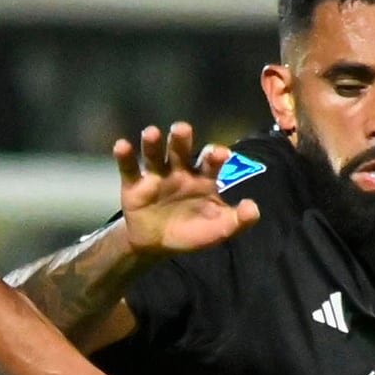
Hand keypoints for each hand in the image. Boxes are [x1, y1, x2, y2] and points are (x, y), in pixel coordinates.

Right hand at [115, 123, 259, 258]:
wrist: (157, 245)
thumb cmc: (192, 231)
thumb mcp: (218, 229)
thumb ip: (237, 220)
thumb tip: (253, 208)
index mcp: (203, 178)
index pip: (210, 162)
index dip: (214, 156)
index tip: (219, 154)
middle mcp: (180, 170)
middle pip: (181, 150)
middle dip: (181, 139)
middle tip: (181, 129)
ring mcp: (156, 176)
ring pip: (155, 155)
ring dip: (153, 143)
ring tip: (152, 133)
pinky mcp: (134, 185)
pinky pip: (129, 168)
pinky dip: (124, 156)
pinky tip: (121, 145)